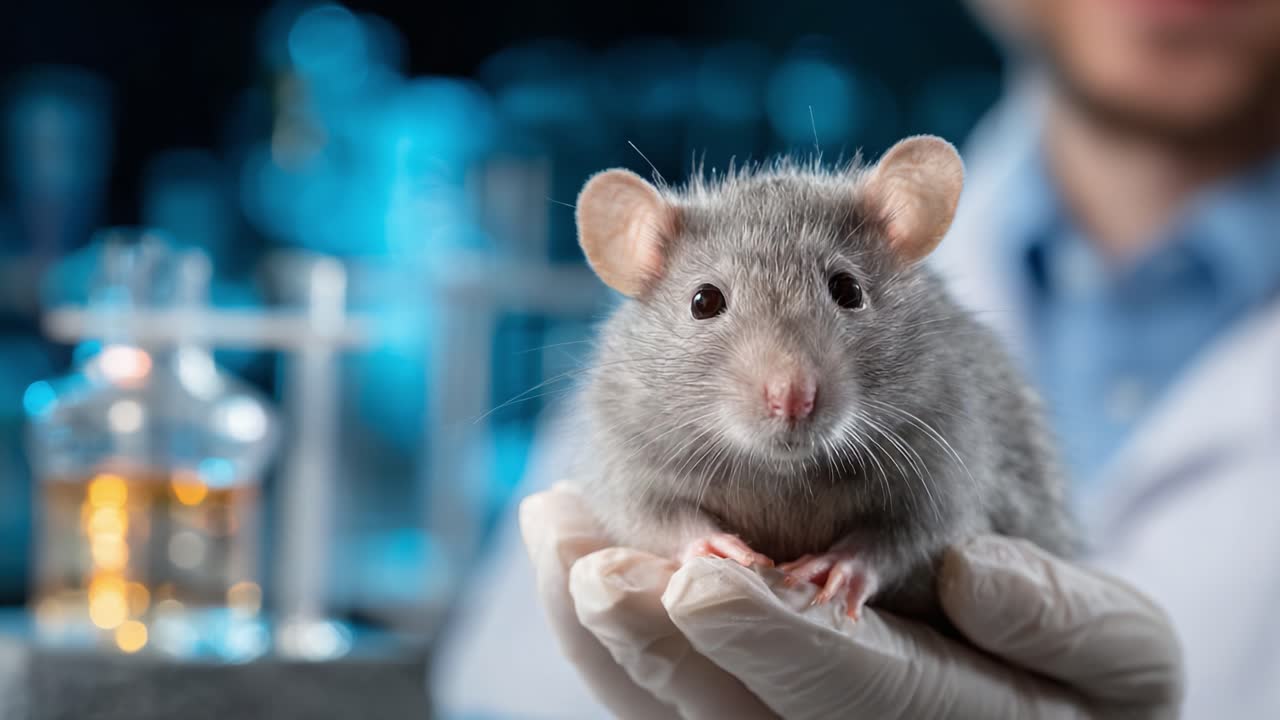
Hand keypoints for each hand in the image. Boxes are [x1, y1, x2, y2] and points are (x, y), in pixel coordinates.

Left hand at [519, 485, 1182, 719]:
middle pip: (735, 713)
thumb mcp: (1119, 653)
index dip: (774, 639)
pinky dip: (602, 629)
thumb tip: (970, 573)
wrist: (1036, 707)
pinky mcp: (742, 710)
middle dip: (657, 640)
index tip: (704, 579)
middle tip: (591, 565)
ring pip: (675, 708)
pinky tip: (568, 552)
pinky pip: (659, 692)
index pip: (849, 692)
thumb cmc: (1080, 679)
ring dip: (602, 627)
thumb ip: (1061, 621)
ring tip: (554, 528)